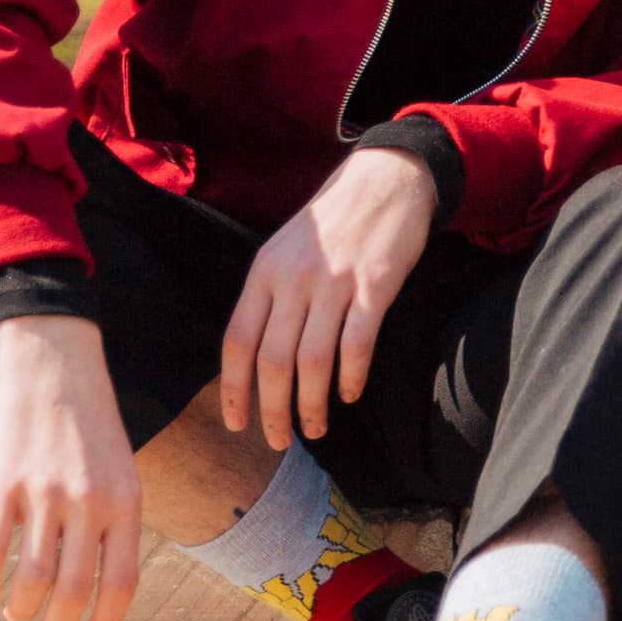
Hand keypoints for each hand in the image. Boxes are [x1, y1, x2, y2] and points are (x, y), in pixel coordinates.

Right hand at [0, 315, 141, 620]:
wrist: (54, 355)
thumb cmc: (87, 418)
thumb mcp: (118, 465)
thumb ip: (111, 518)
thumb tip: (97, 580)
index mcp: (128, 499)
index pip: (123, 582)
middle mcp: (90, 501)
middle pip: (76, 591)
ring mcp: (44, 493)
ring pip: (32, 580)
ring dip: (21, 611)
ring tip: (17, 618)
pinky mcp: (0, 483)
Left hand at [222, 146, 438, 451]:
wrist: (388, 179)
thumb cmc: (336, 220)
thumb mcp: (287, 250)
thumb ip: (271, 296)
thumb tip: (258, 356)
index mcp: (264, 272)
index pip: (237, 342)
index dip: (233, 389)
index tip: (237, 424)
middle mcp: (293, 278)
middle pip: (272, 360)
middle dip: (272, 409)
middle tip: (276, 440)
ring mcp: (335, 282)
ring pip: (313, 360)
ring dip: (312, 404)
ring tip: (315, 430)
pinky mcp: (376, 285)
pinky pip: (357, 344)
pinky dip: (351, 377)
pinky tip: (350, 395)